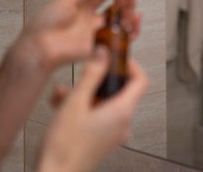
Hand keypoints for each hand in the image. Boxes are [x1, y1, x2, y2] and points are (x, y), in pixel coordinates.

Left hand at [19, 0, 139, 71]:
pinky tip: (136, 16)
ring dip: (129, 4)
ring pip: (123, 17)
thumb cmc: (47, 23)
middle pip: (117, 4)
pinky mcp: (103, 44)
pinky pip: (124, 38)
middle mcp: (95, 19)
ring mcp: (100, 32)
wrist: (41, 45)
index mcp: (85, 7)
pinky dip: (134, 28)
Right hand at [38, 46, 148, 171]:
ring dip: (84, 94)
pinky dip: (83, 108)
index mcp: (122, 112)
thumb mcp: (75, 103)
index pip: (141, 81)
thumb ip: (91, 75)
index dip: (131, 66)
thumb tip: (104, 53)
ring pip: (104, 103)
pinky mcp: (101, 140)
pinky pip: (98, 116)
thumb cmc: (63, 148)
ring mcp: (113, 133)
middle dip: (98, 80)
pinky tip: (61, 107)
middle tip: (84, 73)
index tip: (116, 58)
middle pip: (120, 91)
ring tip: (62, 94)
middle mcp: (122, 123)